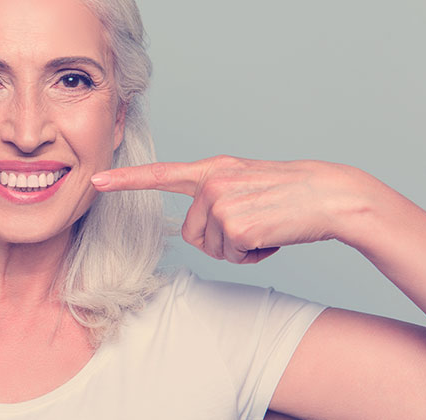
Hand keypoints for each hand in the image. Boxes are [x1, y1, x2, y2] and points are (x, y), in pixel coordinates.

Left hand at [92, 155, 369, 263]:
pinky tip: (272, 236)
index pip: (161, 174)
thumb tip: (193, 227)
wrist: (329, 195)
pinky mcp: (235, 223)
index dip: (126, 181)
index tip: (95, 182)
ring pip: (211, 248)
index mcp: (212, 170)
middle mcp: (211, 182)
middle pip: (191, 234)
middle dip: (220, 240)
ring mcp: (221, 201)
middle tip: (253, 225)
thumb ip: (214, 195)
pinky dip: (253, 255)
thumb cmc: (289, 194)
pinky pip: (232, 256)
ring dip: (238, 248)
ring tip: (265, 226)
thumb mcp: (246, 183)